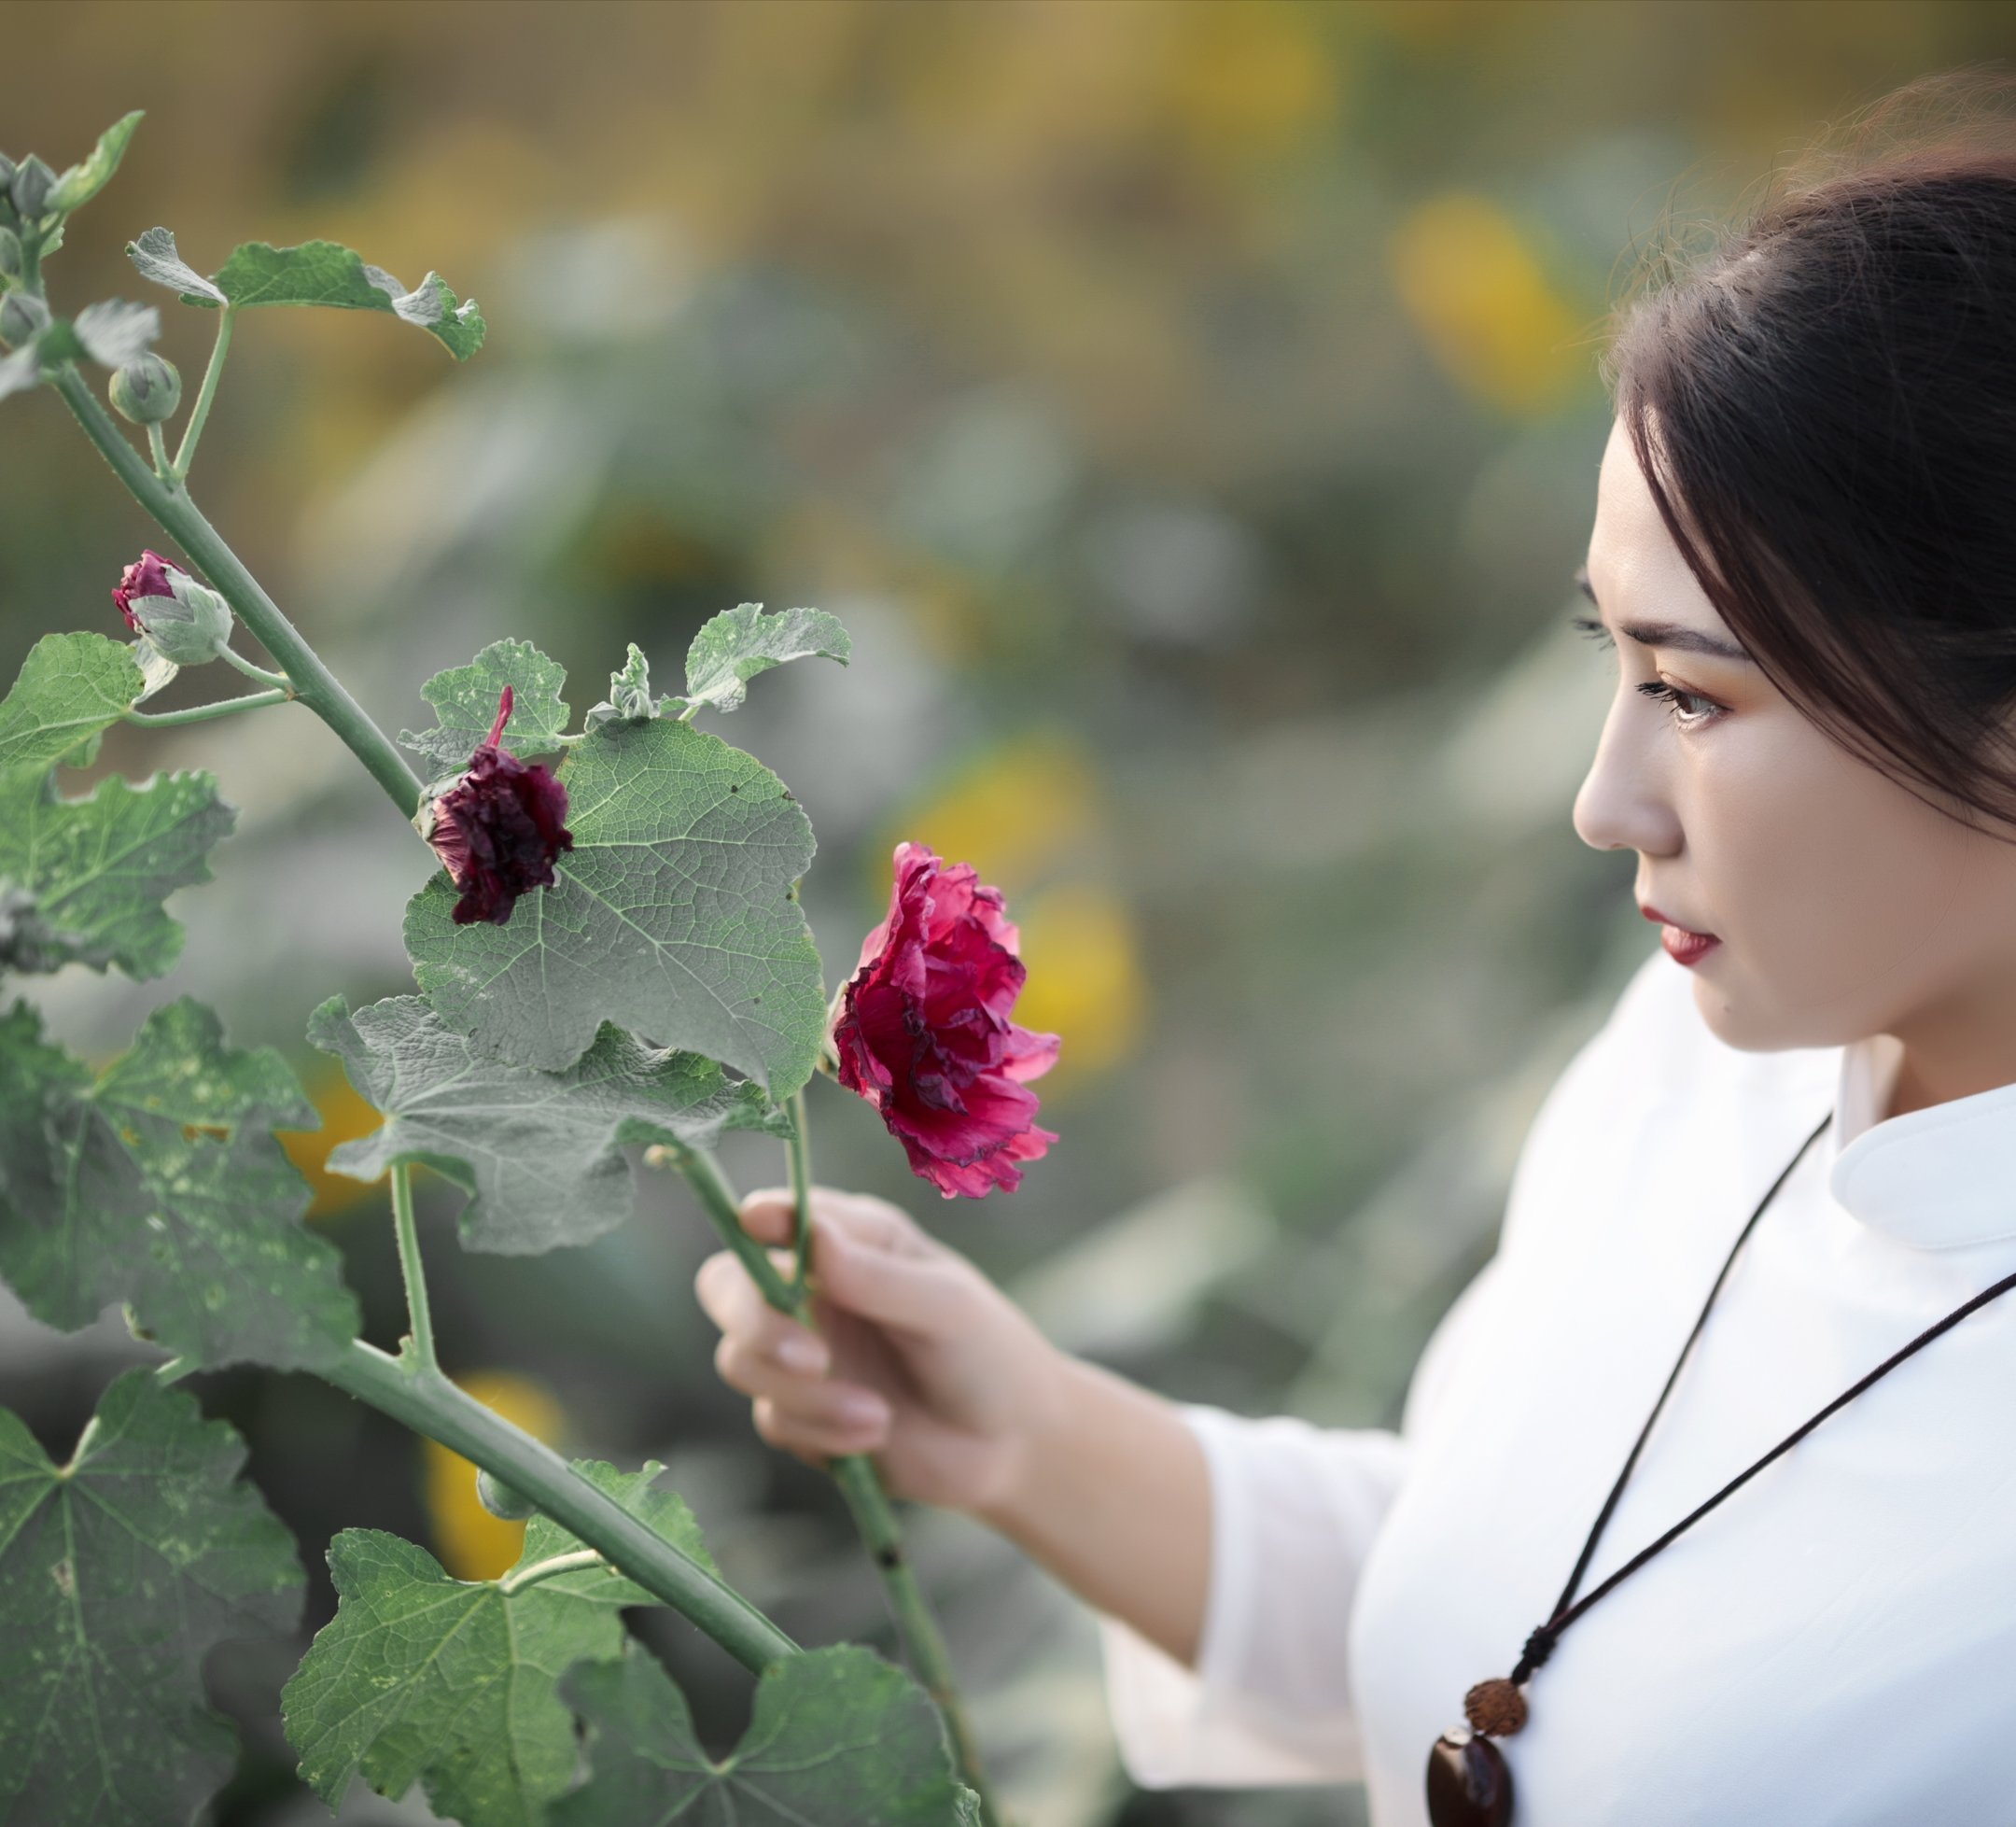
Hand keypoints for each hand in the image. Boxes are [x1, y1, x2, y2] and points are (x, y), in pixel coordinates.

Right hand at [693, 1184, 1068, 1515]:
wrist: (1008, 1445)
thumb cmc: (986, 1352)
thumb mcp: (945, 1306)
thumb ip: (877, 1276)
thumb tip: (813, 1237)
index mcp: (850, 1240)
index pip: (778, 1216)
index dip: (759, 1218)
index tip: (759, 1224)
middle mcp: (812, 1289)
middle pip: (728, 1286)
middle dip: (755, 1321)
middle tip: (811, 1358)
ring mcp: (800, 1351)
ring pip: (742, 1360)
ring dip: (805, 1395)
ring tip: (876, 1416)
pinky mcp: (799, 1412)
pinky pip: (774, 1419)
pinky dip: (821, 1432)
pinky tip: (875, 1436)